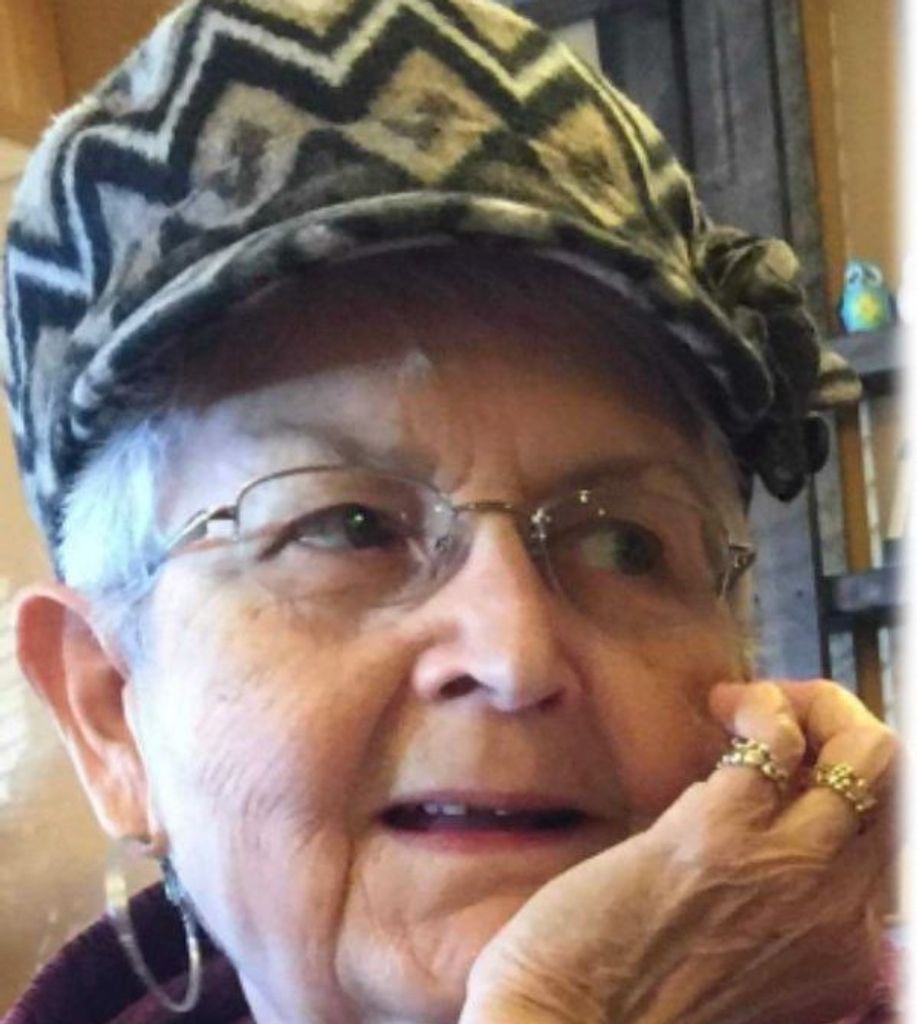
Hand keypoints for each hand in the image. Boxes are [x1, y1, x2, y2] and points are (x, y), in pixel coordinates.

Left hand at [460, 680, 898, 1023]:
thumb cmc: (634, 991)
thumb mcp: (745, 965)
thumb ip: (781, 907)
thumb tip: (770, 813)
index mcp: (846, 948)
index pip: (894, 833)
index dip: (850, 777)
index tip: (798, 760)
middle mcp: (839, 912)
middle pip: (900, 785)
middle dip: (851, 728)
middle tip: (789, 720)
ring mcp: (790, 870)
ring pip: (874, 756)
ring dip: (818, 707)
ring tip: (751, 712)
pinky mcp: (721, 831)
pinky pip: (781, 741)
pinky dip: (762, 706)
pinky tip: (721, 710)